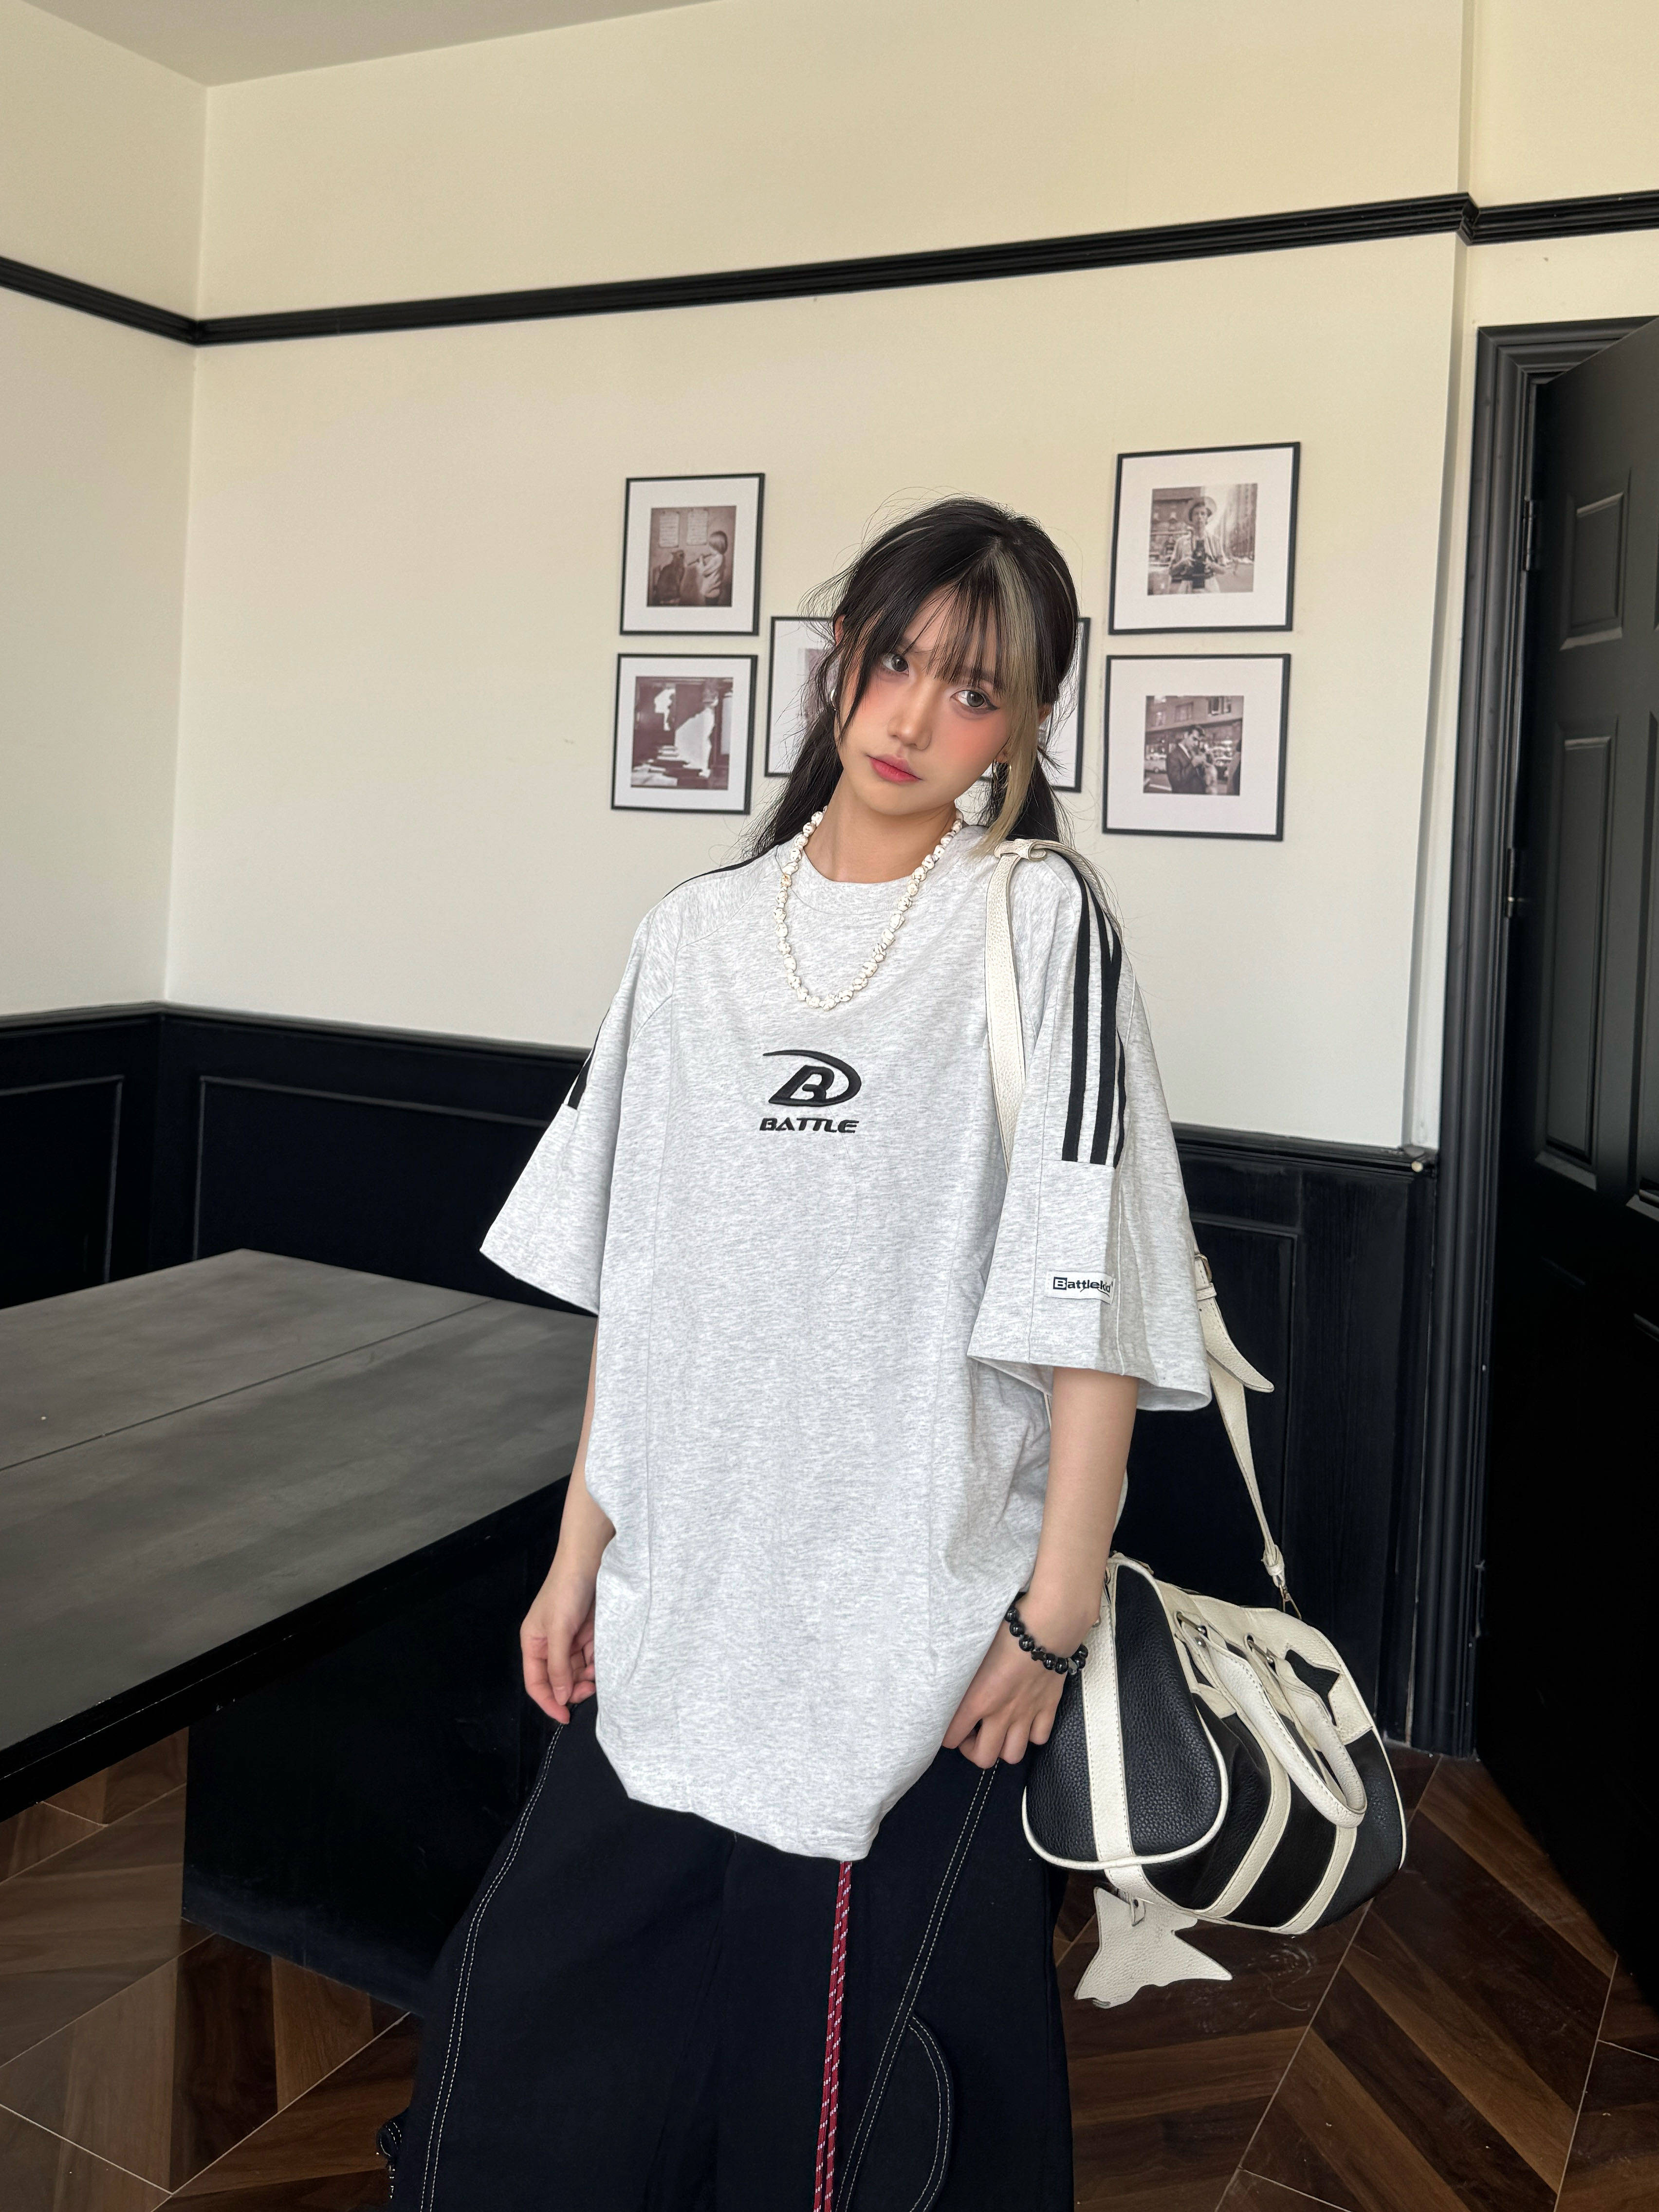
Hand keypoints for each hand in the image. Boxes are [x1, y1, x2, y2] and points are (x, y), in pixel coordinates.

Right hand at [521, 1551, 597, 1722]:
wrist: (591, 1560)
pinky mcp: (587, 1634)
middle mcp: (549, 1644)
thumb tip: (559, 1697)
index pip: (536, 1683)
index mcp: (533, 1643)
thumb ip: (558, 1665)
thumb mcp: (559, 1630)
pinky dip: (596, 1665)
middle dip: (572, 1690)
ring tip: (598, 1675)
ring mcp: (569, 1639)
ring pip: (576, 1672)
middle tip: (589, 1692)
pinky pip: (590, 1659)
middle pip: (558, 1680)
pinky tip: (603, 1663)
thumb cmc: (566, 1590)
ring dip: (587, 1678)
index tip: (565, 1718)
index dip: (548, 1702)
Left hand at [942, 1593, 1095, 1769]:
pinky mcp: (1048, 1707)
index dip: (946, 1736)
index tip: (947, 1727)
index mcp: (979, 1698)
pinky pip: (1039, 1738)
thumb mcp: (971, 1650)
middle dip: (972, 1750)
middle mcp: (1002, 1713)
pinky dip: (1030, 1735)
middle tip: (971, 1734)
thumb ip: (958, 1673)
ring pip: (1013, 1755)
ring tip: (996, 1731)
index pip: (952, 1737)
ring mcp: (1027, 1713)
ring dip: (1002, 1747)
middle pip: (984, 1758)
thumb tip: (942, 1679)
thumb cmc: (1006, 1630)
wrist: (1046, 1625)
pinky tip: (1023, 1721)